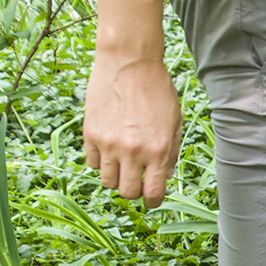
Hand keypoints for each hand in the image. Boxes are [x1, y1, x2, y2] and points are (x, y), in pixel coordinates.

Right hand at [82, 49, 181, 208]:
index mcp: (158, 150)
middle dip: (134, 191)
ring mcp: (109, 143)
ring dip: (116, 177)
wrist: (129, 63)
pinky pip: (92, 163)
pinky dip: (101, 162)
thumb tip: (163, 179)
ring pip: (107, 181)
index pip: (152, 193)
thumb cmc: (157, 90)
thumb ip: (170, 153)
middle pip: (127, 192)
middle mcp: (133, 151)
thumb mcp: (174, 122)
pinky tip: (109, 148)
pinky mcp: (90, 133)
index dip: (153, 202)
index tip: (152, 200)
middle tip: (137, 180)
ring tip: (123, 163)